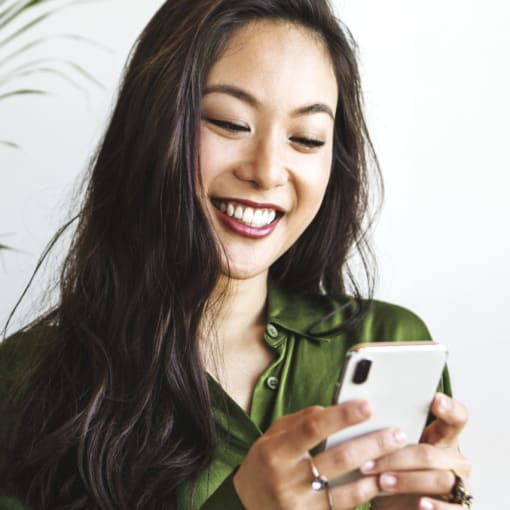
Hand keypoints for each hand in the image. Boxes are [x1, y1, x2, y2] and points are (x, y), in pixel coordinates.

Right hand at [233, 400, 407, 509]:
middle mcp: (286, 480)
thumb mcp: (272, 436)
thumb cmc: (264, 463)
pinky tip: (382, 480)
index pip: (312, 429)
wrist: (246, 505)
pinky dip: (366, 493)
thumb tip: (333, 409)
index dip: (341, 416)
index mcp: (275, 452)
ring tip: (398, 455)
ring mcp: (299, 506)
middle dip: (372, 444)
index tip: (367, 405)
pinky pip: (345, 507)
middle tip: (396, 432)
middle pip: (338, 459)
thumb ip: (301, 420)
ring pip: (348, 488)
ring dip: (377, 471)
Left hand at [369, 394, 470, 509]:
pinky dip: (436, 507)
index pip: (455, 417)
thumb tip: (361, 412)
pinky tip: (421, 504)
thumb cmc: (395, 471)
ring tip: (383, 482)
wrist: (397, 505)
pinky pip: (453, 509)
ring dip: (408, 481)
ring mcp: (460, 485)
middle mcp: (454, 459)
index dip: (449, 408)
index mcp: (442, 437)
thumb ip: (387, 433)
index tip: (434, 399)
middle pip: (431, 453)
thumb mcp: (391, 450)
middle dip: (397, 458)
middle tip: (370, 462)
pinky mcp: (460, 508)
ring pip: (440, 478)